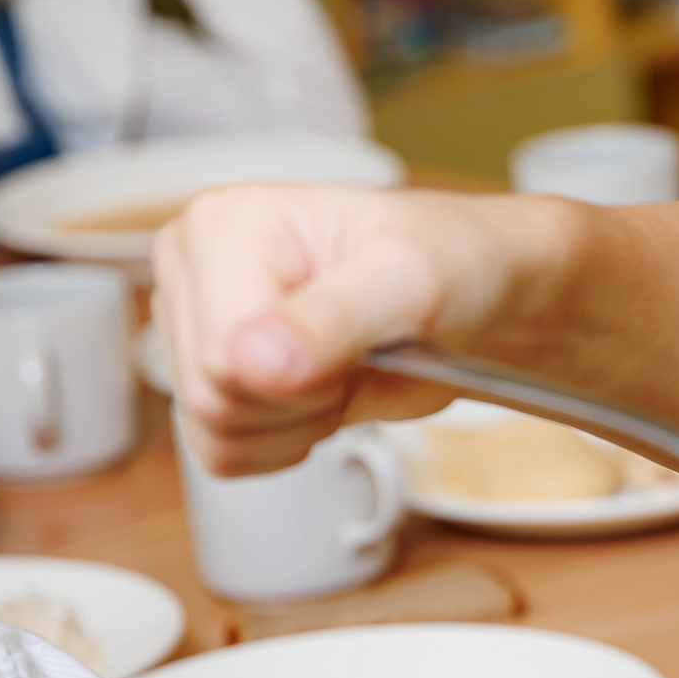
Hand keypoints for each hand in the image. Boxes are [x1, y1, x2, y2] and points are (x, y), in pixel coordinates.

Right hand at [155, 184, 581, 477]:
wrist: (482, 295)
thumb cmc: (454, 263)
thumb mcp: (409, 279)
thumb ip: (331, 318)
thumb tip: (252, 360)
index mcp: (221, 225)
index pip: (221, 357)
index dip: (300, 376)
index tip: (360, 335)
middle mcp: (195, 269)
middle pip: (211, 400)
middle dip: (303, 398)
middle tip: (360, 350)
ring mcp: (200, 324)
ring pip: (215, 433)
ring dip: (300, 419)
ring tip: (345, 363)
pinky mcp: (217, 374)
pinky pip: (225, 452)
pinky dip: (288, 437)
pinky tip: (326, 388)